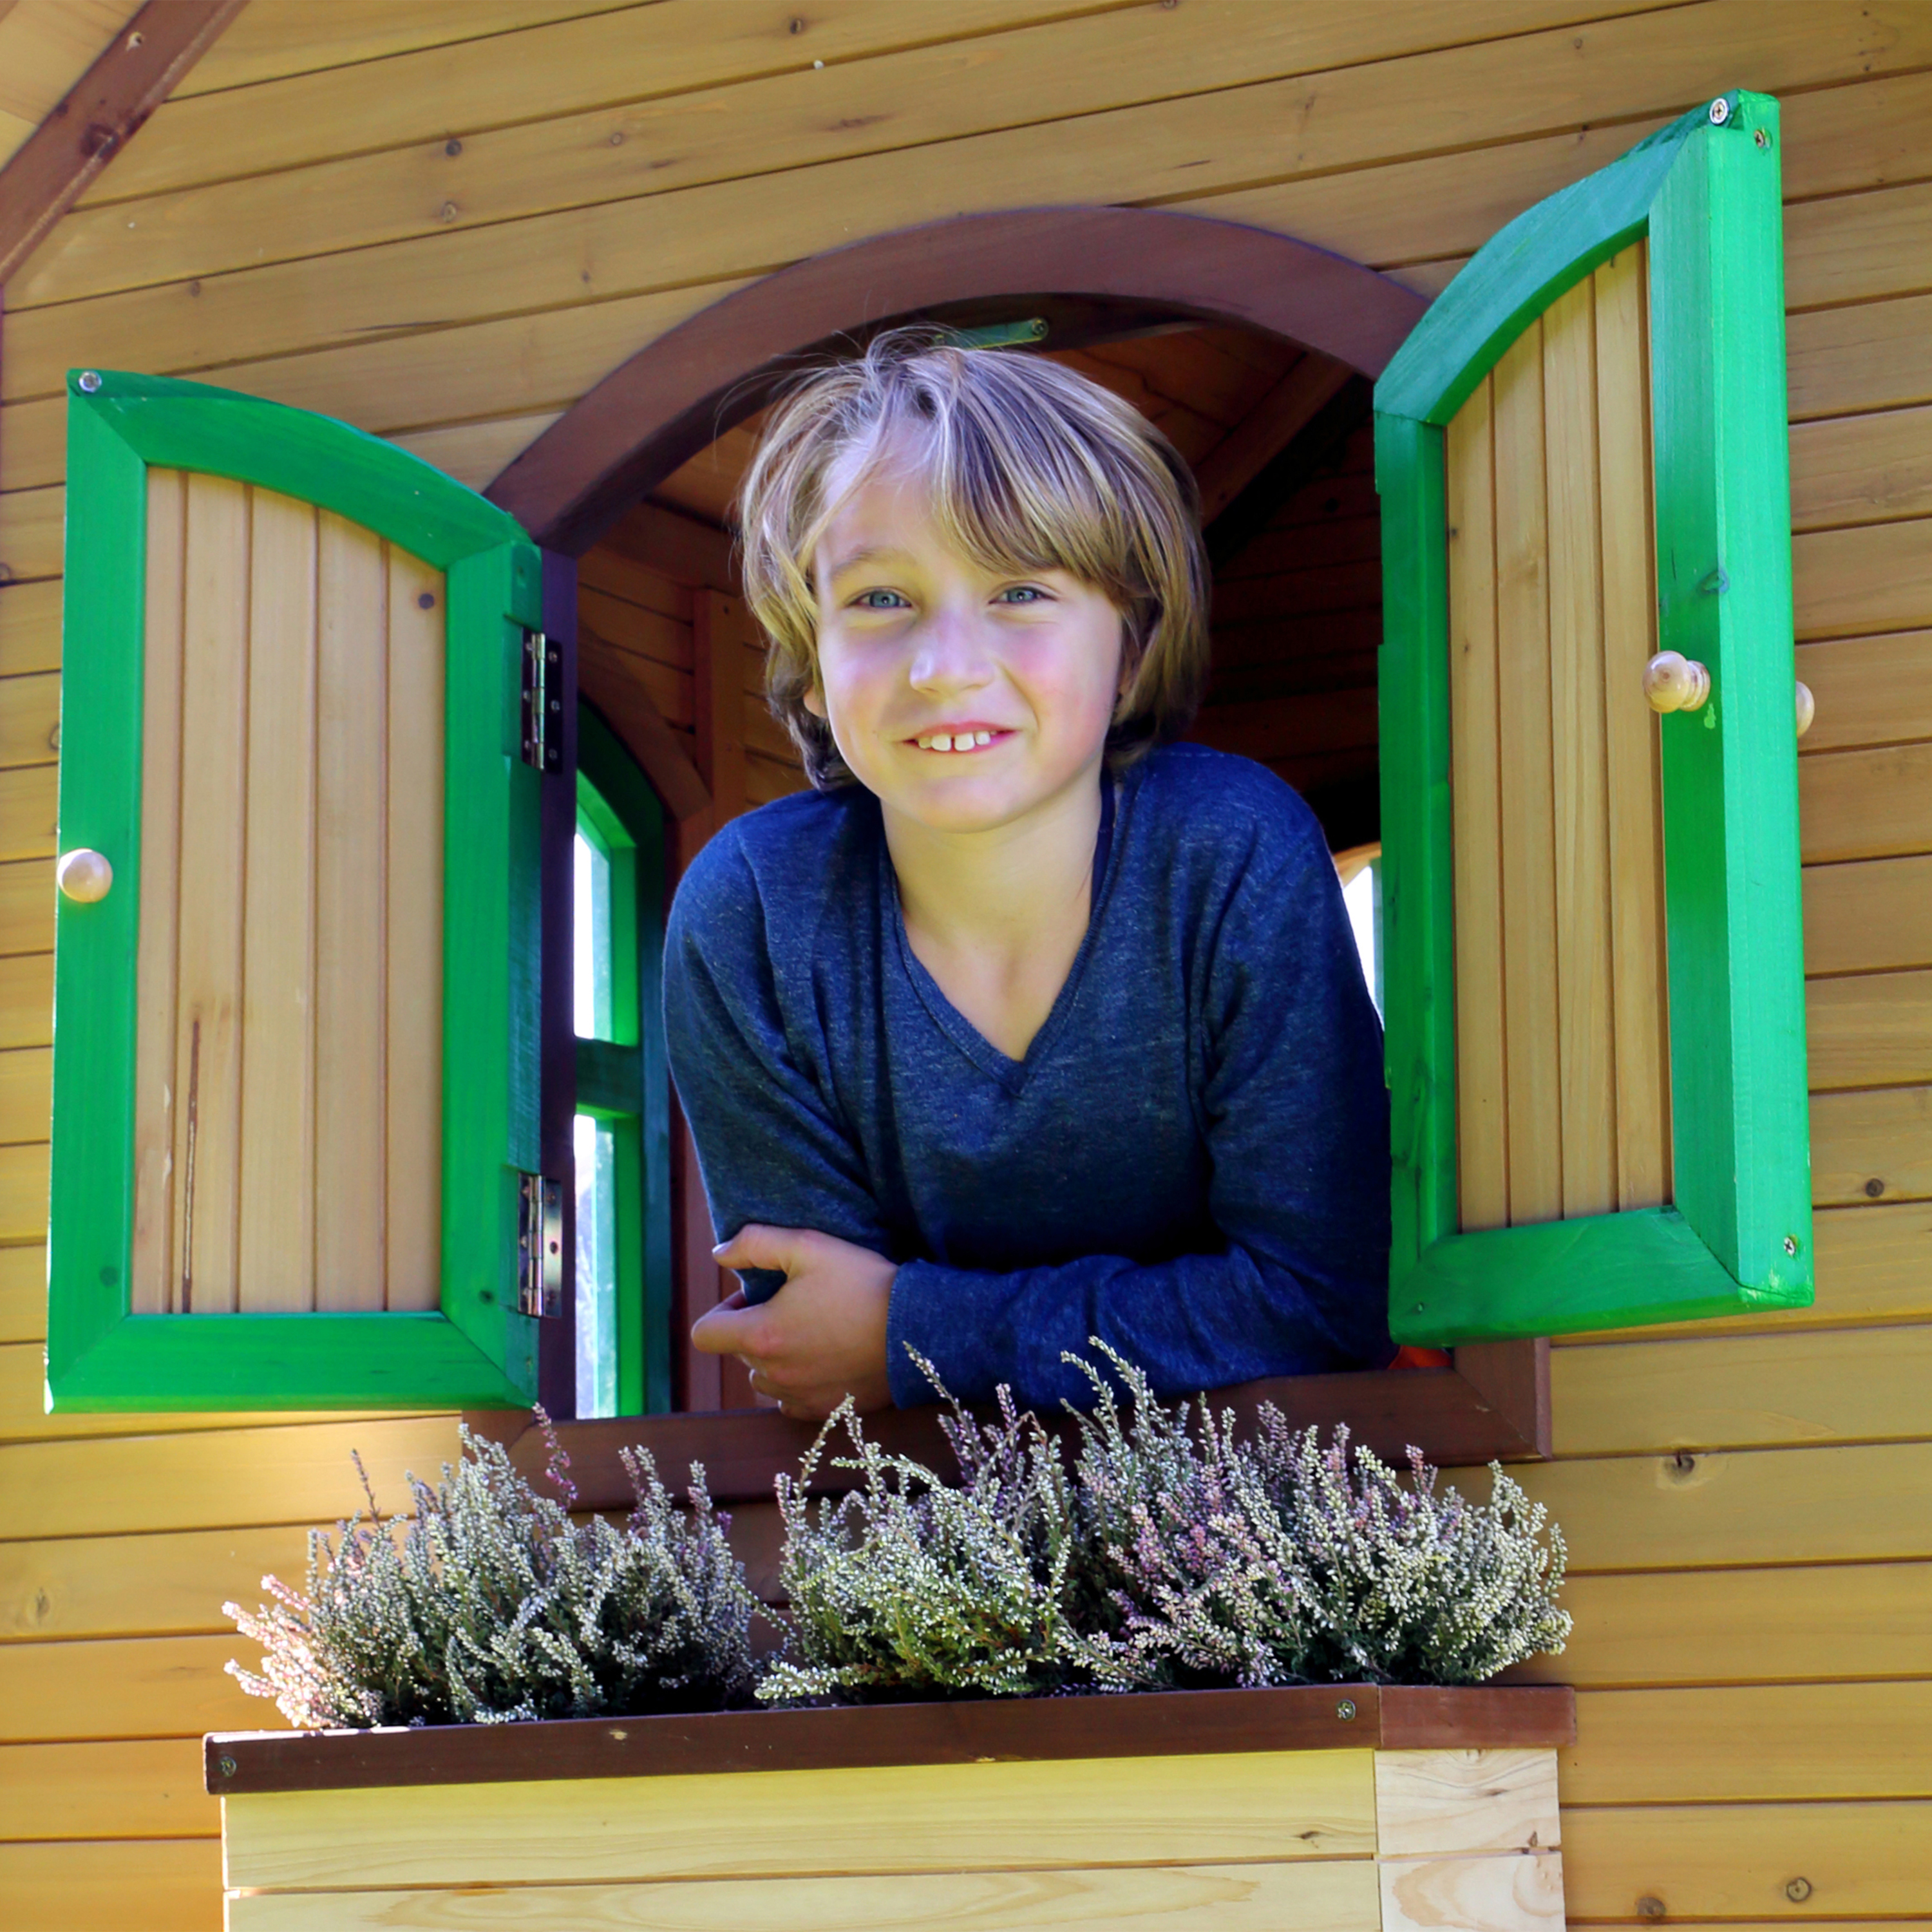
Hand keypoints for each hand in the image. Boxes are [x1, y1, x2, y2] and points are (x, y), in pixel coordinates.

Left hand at [692, 1225, 896, 1418]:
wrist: (919, 1329)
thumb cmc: (863, 1283)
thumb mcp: (811, 1246)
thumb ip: (756, 1243)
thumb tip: (718, 1253)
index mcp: (762, 1335)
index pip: (705, 1334)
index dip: (721, 1312)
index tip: (751, 1298)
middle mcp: (774, 1373)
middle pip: (738, 1353)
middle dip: (754, 1328)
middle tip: (793, 1305)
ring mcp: (799, 1397)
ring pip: (763, 1379)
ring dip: (773, 1358)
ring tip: (810, 1333)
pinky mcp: (825, 1411)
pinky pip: (790, 1403)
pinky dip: (796, 1384)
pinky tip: (824, 1359)